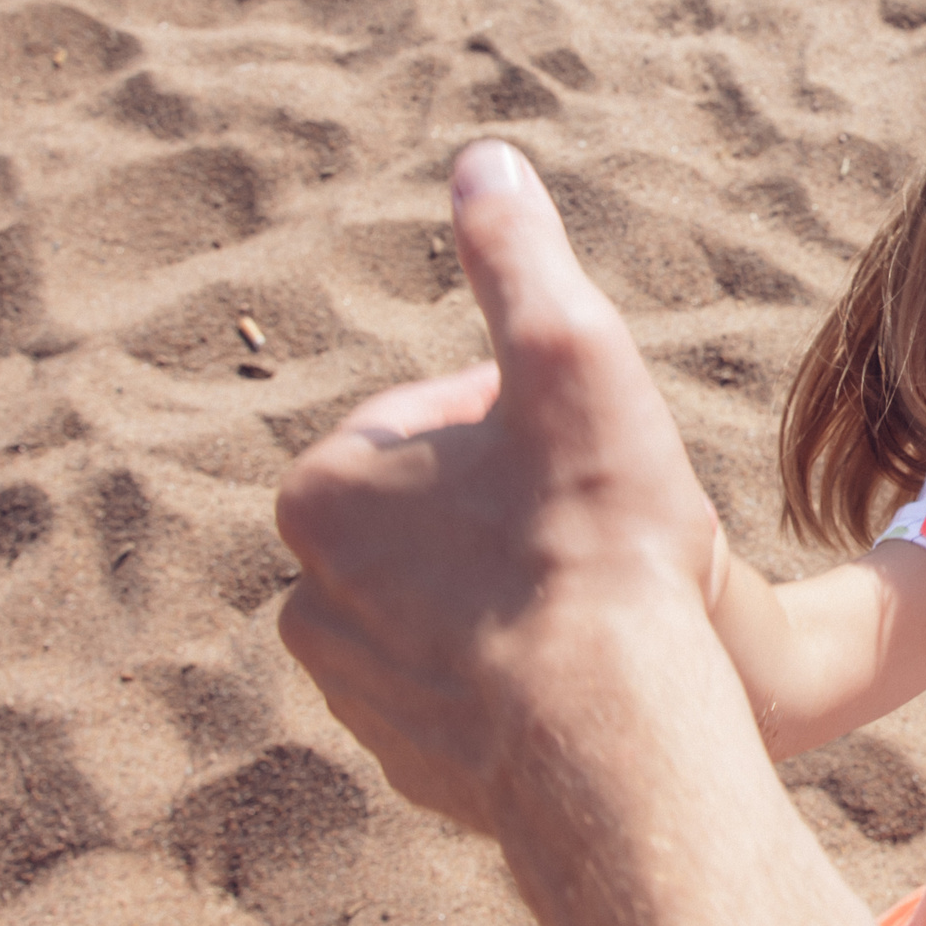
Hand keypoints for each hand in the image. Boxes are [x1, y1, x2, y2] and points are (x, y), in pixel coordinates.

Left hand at [274, 141, 724, 833]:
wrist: (613, 736)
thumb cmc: (593, 538)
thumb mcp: (570, 355)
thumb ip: (518, 254)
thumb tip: (482, 158)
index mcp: (324, 493)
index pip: (431, 416)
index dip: (524, 412)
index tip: (588, 441)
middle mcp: (312, 599)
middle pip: (436, 513)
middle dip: (511, 500)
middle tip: (606, 513)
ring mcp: (360, 695)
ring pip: (449, 603)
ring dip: (515, 585)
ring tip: (605, 595)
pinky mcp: (413, 767)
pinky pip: (467, 693)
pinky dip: (521, 672)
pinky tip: (591, 668)